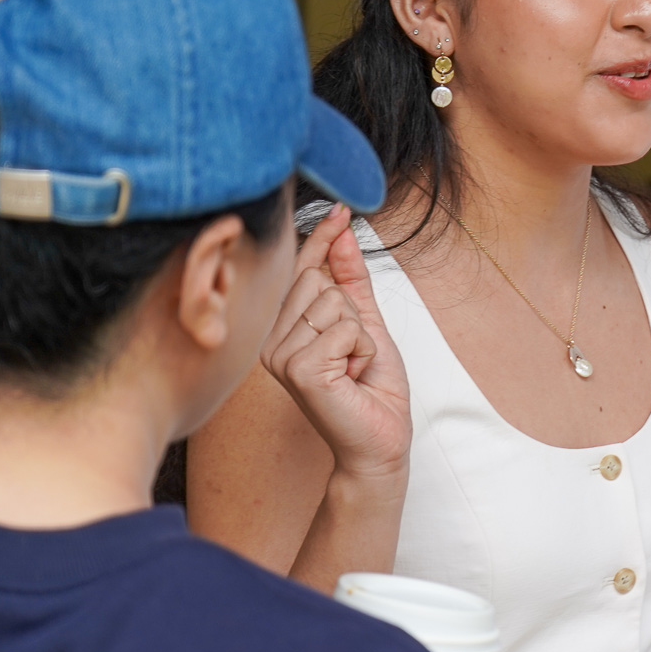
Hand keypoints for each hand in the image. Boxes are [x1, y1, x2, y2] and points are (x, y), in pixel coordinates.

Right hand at [260, 204, 411, 482]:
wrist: (379, 440)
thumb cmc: (371, 389)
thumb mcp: (366, 323)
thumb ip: (351, 278)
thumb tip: (343, 230)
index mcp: (282, 329)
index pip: (301, 271)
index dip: (322, 239)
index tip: (342, 211)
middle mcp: (271, 340)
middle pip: (320, 280)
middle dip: (353, 312)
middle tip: (354, 352)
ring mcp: (281, 355)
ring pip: (334, 302)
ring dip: (360, 334)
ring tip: (353, 367)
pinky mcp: (299, 370)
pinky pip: (345, 328)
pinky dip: (362, 349)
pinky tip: (352, 376)